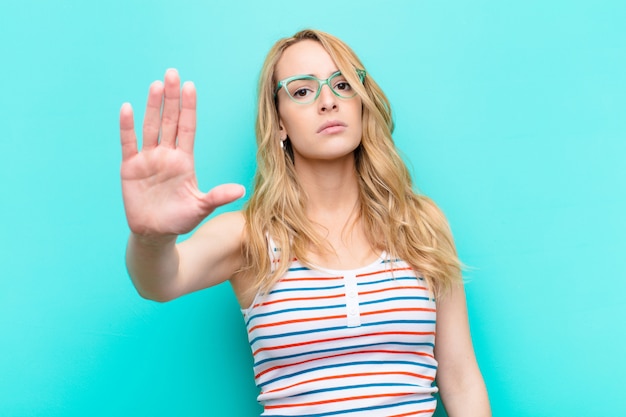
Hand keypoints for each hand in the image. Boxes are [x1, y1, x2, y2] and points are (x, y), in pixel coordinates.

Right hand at [119, 69, 244, 238]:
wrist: (156, 233)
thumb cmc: (180, 219)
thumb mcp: (201, 207)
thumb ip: (217, 196)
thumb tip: (241, 191)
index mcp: (185, 160)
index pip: (187, 127)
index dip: (189, 107)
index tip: (191, 86)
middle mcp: (167, 155)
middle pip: (170, 120)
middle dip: (172, 98)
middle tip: (172, 73)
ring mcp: (148, 159)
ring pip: (150, 127)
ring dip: (152, 106)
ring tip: (156, 84)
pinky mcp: (130, 168)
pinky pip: (128, 143)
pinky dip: (127, 127)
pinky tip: (127, 108)